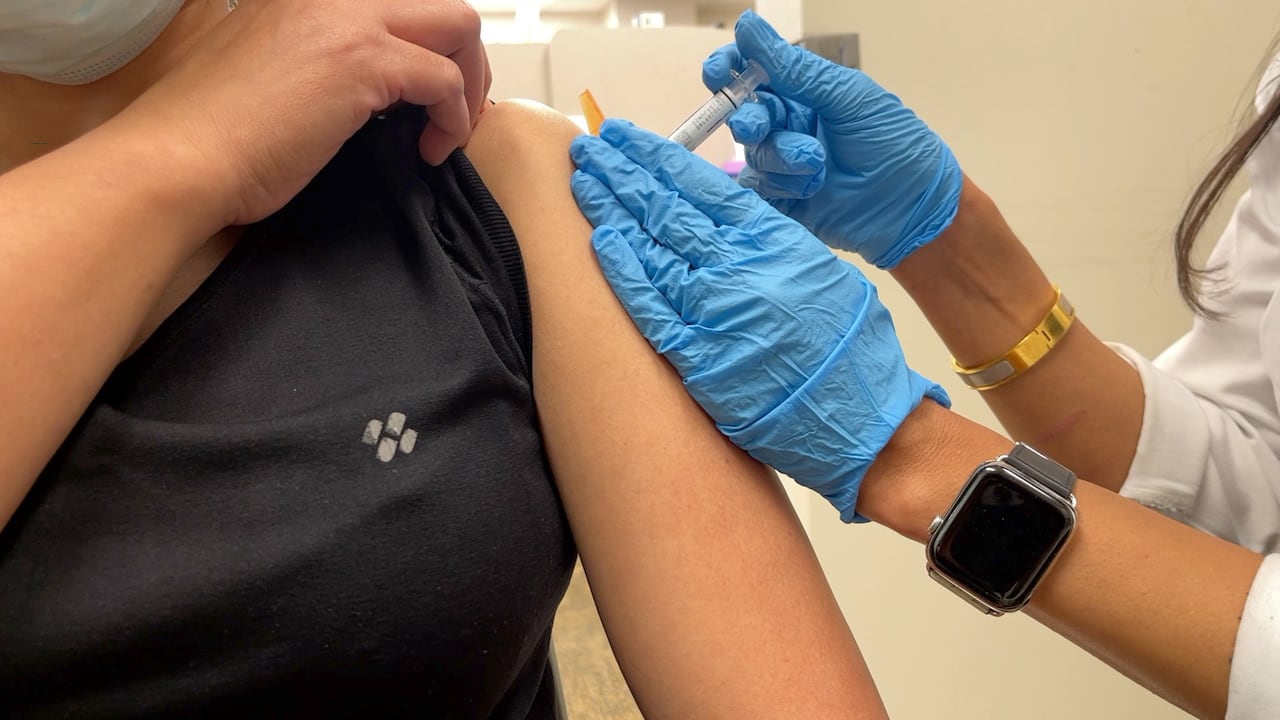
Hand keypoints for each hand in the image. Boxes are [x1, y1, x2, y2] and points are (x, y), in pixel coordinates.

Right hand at [115, 0, 489, 226]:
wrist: (178, 159)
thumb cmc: (212, 136)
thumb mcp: (271, 72)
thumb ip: (319, 60)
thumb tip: (363, 89)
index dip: (427, 40)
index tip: (428, 86)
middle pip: (441, 0)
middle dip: (464, 54)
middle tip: (454, 106)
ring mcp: (349, 20)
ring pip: (459, 24)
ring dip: (469, 81)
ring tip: (450, 129)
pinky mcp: (364, 62)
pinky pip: (446, 80)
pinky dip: (453, 120)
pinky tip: (431, 152)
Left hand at [571, 119, 948, 520]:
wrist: (865, 420)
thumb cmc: (851, 348)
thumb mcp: (821, 272)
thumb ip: (770, 243)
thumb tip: (727, 220)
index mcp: (773, 240)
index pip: (701, 184)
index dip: (656, 157)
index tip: (625, 138)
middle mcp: (739, 267)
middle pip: (667, 208)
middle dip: (622, 173)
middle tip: (588, 149)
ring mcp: (715, 311)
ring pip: (650, 248)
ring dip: (611, 211)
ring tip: (583, 181)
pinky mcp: (699, 358)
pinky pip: (650, 308)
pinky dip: (623, 273)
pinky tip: (600, 242)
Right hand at [704, 10, 961, 268]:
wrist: (913, 206)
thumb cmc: (894, 144)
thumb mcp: (846, 97)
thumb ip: (793, 68)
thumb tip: (747, 26)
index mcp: (804, 93)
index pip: (752, 73)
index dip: (728, 70)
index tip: (718, 73)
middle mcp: (789, 126)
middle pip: (744, 114)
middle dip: (748, 119)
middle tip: (759, 128)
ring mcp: (784, 165)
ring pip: (752, 153)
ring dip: (780, 156)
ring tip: (816, 165)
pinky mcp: (781, 201)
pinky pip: (756, 189)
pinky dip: (778, 186)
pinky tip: (809, 189)